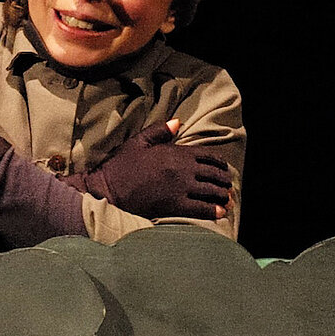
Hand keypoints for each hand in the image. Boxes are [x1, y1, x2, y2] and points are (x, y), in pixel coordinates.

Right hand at [84, 118, 231, 219]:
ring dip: (221, 196)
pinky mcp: (174, 206)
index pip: (208, 156)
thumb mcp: (138, 142)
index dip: (219, 163)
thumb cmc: (121, 166)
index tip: (223, 169)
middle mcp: (182, 170)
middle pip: (213, 175)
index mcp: (176, 152)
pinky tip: (220, 213)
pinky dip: (213, 211)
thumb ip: (160, 131)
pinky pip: (200, 209)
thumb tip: (178, 123)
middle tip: (227, 187)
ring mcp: (180, 188)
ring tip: (226, 201)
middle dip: (223, 181)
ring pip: (210, 192)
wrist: (107, 190)